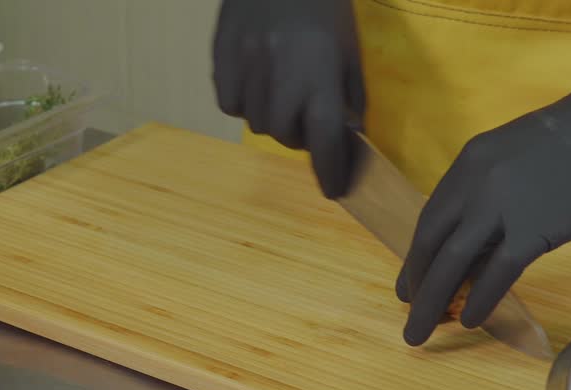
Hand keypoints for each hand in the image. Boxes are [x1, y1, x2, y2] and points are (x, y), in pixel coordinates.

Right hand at [212, 0, 364, 197]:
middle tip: (307, 116)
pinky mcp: (222, 60)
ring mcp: (247, 68)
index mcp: (319, 77)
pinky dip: (244, 102)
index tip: (334, 190)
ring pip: (256, 122)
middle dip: (299, 135)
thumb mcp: (349, 51)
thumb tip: (346, 136)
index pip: (325, 139)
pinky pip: (231, 104)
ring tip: (282, 91)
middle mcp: (282, 78)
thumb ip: (349, 96)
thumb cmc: (323, 9)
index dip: (331, 170)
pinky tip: (256, 81)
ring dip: (273, 118)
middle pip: (285, 136)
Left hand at [397, 53, 570, 346]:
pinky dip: (480, 301)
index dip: (417, 257)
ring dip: (431, 303)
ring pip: (451, 263)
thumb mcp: (520, 155)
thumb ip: (495, 191)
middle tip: (410, 316)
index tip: (410, 284)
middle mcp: (475, 182)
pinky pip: (496, 273)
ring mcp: (501, 205)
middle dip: (416, 286)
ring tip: (421, 334)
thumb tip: (482, 241)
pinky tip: (471, 322)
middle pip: (430, 244)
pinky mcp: (534, 228)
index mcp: (470, 161)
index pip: (431, 219)